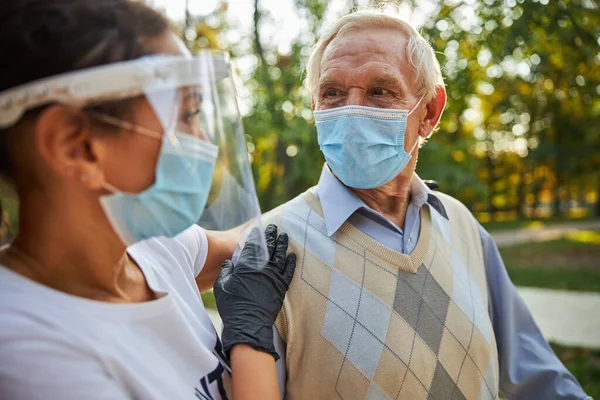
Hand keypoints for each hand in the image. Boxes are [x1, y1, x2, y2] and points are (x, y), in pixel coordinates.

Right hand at [214, 224, 295, 359]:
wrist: (248, 324)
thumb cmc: (232, 306)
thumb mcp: (221, 286)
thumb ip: (226, 271)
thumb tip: (230, 262)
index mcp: (246, 265)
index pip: (254, 244)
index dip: (257, 235)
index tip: (260, 229)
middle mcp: (262, 268)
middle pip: (269, 247)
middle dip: (272, 235)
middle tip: (274, 227)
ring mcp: (274, 277)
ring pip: (281, 256)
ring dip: (282, 244)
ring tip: (284, 236)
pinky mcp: (281, 287)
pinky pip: (289, 271)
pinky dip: (291, 262)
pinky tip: (293, 256)